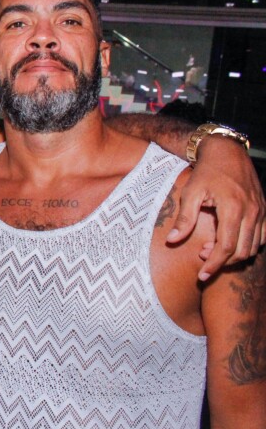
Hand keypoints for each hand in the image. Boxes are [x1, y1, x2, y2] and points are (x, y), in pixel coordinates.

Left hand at [168, 136, 265, 278]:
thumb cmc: (206, 172)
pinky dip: (248, 246)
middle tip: (203, 258)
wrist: (227, 153)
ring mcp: (260, 211)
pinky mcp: (263, 210)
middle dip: (223, 262)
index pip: (225, 247)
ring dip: (235, 255)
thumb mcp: (190, 193)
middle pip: (241, 251)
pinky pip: (261, 237)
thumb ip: (184, 218)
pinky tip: (230, 242)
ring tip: (213, 250)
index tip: (202, 275)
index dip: (214, 265)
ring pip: (253, 247)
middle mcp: (251, 212)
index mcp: (233, 209)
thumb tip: (172, 240)